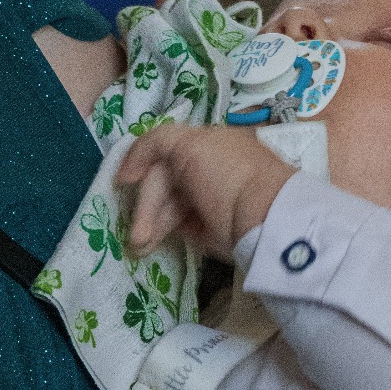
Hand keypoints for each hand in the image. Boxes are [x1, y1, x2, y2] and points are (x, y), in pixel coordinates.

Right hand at [117, 122, 294, 260]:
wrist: (268, 219)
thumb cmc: (227, 176)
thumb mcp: (190, 145)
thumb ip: (157, 143)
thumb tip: (131, 169)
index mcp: (208, 142)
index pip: (163, 151)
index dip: (140, 164)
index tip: (122, 184)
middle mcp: (209, 168)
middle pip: (164, 183)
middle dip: (145, 205)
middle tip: (136, 233)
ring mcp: (212, 200)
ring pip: (170, 208)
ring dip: (151, 224)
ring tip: (142, 247)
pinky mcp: (216, 228)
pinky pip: (182, 228)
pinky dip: (166, 234)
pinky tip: (154, 245)